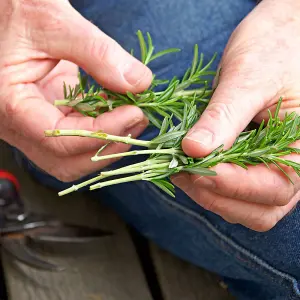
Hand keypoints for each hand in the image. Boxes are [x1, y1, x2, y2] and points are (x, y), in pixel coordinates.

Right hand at [0, 0, 151, 181]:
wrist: (9, 11)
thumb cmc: (17, 9)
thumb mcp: (55, 22)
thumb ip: (98, 53)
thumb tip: (139, 83)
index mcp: (10, 105)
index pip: (59, 138)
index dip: (101, 132)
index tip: (134, 113)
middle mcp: (19, 125)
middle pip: (67, 161)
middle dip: (106, 147)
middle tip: (137, 122)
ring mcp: (35, 124)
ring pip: (74, 157)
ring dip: (108, 143)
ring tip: (134, 117)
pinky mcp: (51, 117)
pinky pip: (79, 138)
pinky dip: (103, 130)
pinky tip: (120, 110)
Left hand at [173, 0, 299, 231]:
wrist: (276, 38)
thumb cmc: (274, 49)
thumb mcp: (249, 79)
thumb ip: (224, 117)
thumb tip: (194, 150)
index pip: (275, 188)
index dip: (234, 184)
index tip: (196, 167)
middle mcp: (288, 166)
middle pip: (258, 209)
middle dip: (217, 196)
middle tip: (183, 171)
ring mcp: (266, 168)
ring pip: (241, 206)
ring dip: (208, 195)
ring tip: (180, 169)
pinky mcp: (247, 162)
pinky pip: (228, 190)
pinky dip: (205, 185)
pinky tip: (185, 166)